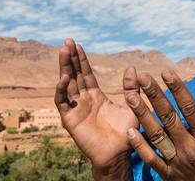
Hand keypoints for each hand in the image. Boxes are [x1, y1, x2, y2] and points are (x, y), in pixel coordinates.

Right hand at [55, 39, 137, 179]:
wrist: (118, 154)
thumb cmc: (126, 133)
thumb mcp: (131, 106)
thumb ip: (131, 89)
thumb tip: (132, 69)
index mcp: (96, 97)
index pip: (86, 74)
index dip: (81, 60)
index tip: (77, 45)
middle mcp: (83, 101)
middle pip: (74, 75)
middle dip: (70, 59)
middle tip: (67, 41)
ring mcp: (75, 109)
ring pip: (67, 85)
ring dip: (64, 68)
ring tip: (63, 51)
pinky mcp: (69, 120)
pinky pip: (63, 102)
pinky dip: (61, 90)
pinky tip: (64, 77)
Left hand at [123, 68, 194, 180]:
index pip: (189, 107)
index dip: (177, 88)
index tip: (167, 72)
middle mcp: (190, 148)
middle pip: (168, 117)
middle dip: (154, 95)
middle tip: (143, 78)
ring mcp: (177, 163)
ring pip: (156, 135)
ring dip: (142, 114)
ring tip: (130, 97)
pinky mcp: (169, 176)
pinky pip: (151, 159)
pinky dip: (139, 145)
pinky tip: (131, 130)